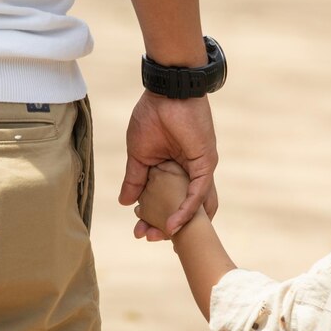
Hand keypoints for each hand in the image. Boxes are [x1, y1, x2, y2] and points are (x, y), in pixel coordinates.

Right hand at [119, 90, 217, 237]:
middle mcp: (189, 173)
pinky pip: (198, 193)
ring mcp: (199, 170)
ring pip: (195, 206)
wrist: (166, 92)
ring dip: (179, 225)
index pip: (166, 201)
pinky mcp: (205, 164)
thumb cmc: (152, 116)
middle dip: (166, 227)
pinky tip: (172, 225)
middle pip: (183, 208)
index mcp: (173, 170)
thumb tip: (125, 203)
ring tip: (161, 238)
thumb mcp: (139, 154)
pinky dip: (186, 211)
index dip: (154, 218)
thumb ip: (135, 179)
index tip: (139, 231)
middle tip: (147, 238)